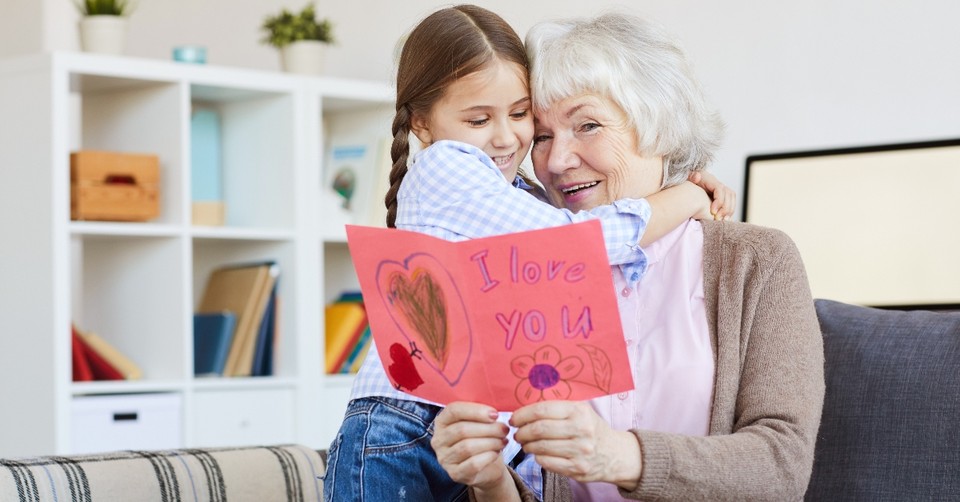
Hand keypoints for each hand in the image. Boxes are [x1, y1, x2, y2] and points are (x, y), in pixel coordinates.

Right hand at [431, 402, 514, 495]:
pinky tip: (496, 453)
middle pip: (462, 429)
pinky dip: (488, 457)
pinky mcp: (454, 474)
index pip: (453, 410)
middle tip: (504, 429)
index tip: (495, 414)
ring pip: (467, 447)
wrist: (486, 466)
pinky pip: (472, 464)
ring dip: (490, 442)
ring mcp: (444, 458)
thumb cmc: (482, 438)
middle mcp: (438, 440)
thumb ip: (481, 413)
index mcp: (442, 421)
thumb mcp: (479, 422)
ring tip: (503, 441)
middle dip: (488, 428)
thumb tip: (494, 410)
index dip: (475, 411)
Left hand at [510, 401, 641, 489]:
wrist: (615, 454)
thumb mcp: (580, 411)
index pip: (542, 410)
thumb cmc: (591, 428)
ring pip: (541, 447)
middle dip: (522, 432)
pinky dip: (537, 457)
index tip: (514, 419)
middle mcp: (581, 430)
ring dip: (527, 446)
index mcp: (579, 411)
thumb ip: (557, 408)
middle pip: (539, 430)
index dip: (523, 414)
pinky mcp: (577, 469)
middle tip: (517, 433)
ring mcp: (580, 451)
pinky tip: (538, 454)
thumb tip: (524, 408)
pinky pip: (547, 462)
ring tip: (525, 444)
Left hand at [689, 171, 736, 219]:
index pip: (720, 189)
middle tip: (717, 218)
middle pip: (729, 194)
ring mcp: (722, 190)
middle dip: (725, 208)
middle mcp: (718, 184)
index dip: (719, 200)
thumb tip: (697, 177)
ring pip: (732, 199)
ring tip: (723, 220)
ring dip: (729, 210)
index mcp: (710, 180)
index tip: (713, 211)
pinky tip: (724, 219)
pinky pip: (731, 203)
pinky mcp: (723, 197)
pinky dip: (729, 211)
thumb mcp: (688, 179)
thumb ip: (692, 177)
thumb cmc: (688, 183)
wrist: (690, 184)